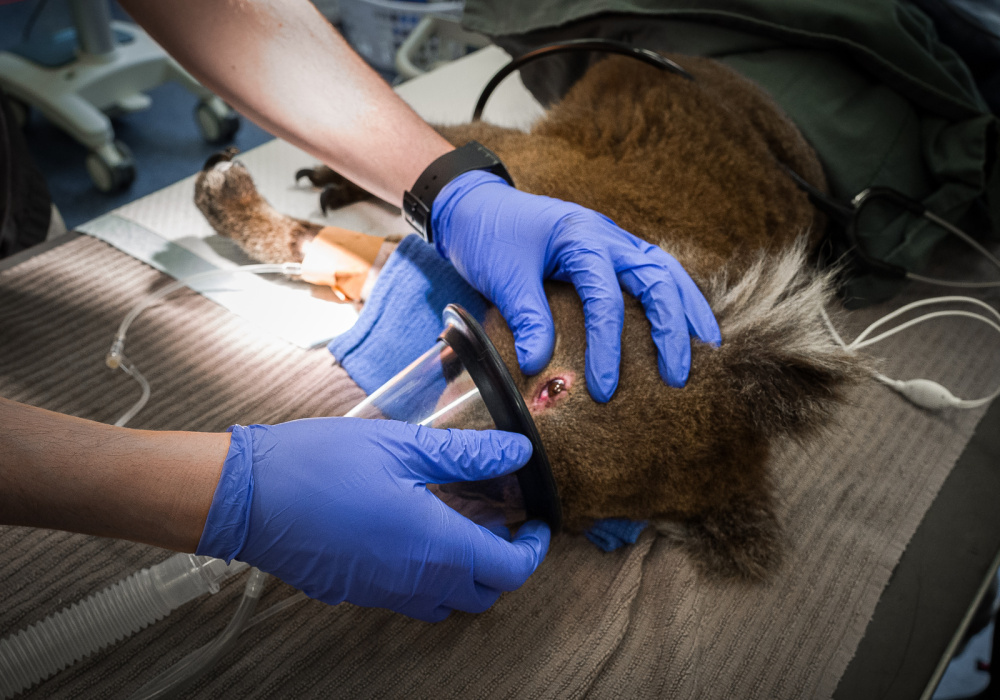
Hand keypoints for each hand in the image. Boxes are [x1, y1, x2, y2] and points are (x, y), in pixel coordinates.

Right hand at [196, 418, 549, 621]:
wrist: (245, 495)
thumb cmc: (320, 465)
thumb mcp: (403, 446)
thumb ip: (466, 453)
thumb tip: (517, 452)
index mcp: (435, 547)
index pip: (509, 570)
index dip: (533, 548)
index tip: (536, 523)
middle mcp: (413, 581)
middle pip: (483, 593)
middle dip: (504, 561)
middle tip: (500, 518)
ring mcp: (382, 592)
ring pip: (446, 601)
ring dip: (467, 571)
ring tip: (459, 522)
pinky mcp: (356, 591)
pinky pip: (409, 596)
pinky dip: (429, 574)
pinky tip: (415, 529)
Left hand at [431, 171, 720, 401]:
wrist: (475, 204)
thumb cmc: (489, 235)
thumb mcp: (502, 276)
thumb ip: (525, 317)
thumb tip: (540, 364)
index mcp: (579, 237)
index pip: (605, 297)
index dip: (608, 346)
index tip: (604, 389)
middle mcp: (606, 235)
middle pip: (656, 278)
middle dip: (671, 329)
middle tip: (677, 377)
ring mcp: (613, 240)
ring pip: (666, 271)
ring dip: (688, 309)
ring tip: (707, 349)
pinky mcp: (612, 251)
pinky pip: (655, 271)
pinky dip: (675, 296)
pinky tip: (686, 322)